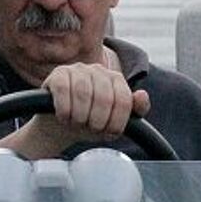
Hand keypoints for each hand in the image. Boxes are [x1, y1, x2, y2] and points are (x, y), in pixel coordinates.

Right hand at [24, 63, 150, 153]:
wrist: (60, 126)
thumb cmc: (89, 122)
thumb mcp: (114, 122)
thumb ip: (134, 111)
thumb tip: (142, 96)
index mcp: (116, 79)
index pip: (123, 101)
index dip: (115, 122)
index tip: (107, 132)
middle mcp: (98, 69)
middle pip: (104, 98)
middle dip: (96, 121)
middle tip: (89, 128)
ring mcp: (78, 69)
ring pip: (83, 93)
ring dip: (79, 117)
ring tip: (76, 123)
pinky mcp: (58, 74)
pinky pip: (63, 90)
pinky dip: (64, 109)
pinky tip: (64, 116)